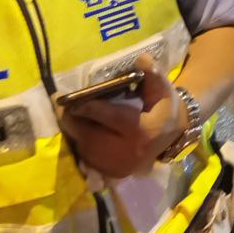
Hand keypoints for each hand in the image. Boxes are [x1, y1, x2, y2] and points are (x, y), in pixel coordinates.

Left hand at [59, 52, 184, 177]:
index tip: (71, 100)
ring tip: (66, 117)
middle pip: (94, 137)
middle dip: (75, 122)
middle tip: (61, 108)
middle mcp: (132, 152)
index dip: (89, 108)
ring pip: (89, 150)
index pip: (112, 117)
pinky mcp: (116, 173)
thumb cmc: (164, 108)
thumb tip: (140, 59)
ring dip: (75, 133)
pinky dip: (81, 145)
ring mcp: (123, 166)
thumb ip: (152, 74)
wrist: (172, 134)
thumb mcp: (163, 89)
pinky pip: (90, 160)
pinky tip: (78, 131)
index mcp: (145, 130)